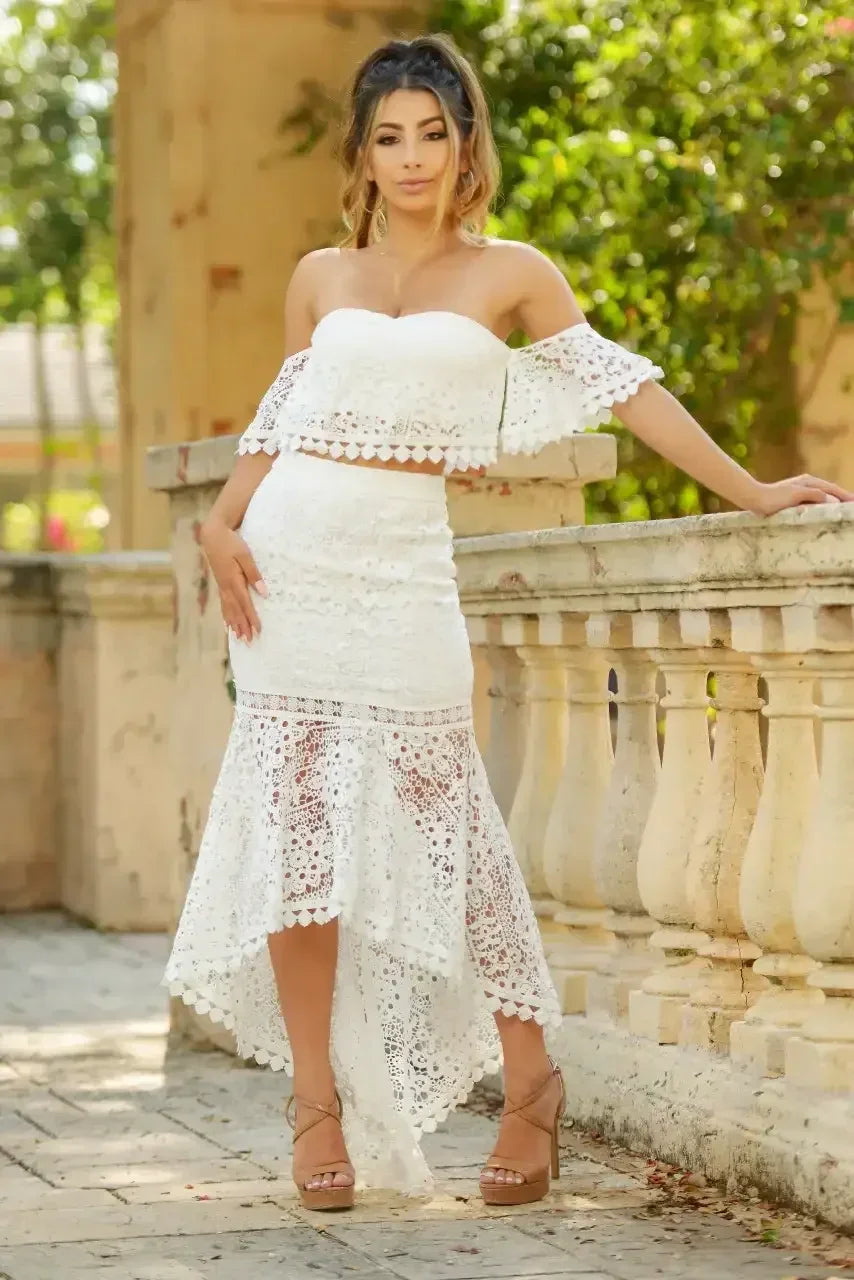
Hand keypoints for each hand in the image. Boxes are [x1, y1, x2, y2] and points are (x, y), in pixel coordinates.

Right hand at [200, 518, 266, 641]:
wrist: (212, 535)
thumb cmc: (231, 543)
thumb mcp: (245, 555)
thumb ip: (254, 574)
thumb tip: (263, 592)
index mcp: (233, 580)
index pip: (245, 603)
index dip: (251, 618)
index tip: (258, 630)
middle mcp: (226, 587)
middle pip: (236, 610)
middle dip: (243, 626)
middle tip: (250, 641)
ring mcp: (221, 586)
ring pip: (228, 609)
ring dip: (234, 624)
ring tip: (239, 638)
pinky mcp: (220, 583)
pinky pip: (223, 604)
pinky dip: (226, 616)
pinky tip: (227, 625)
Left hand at [747, 474, 853, 516]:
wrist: (754, 498)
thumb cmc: (774, 497)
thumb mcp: (796, 495)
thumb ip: (815, 496)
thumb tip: (832, 501)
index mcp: (809, 482)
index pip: (832, 489)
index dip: (845, 495)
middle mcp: (807, 484)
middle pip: (830, 491)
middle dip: (842, 497)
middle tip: (852, 505)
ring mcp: (801, 491)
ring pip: (823, 496)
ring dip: (833, 502)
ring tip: (842, 509)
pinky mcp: (795, 499)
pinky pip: (814, 501)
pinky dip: (822, 506)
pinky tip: (823, 512)